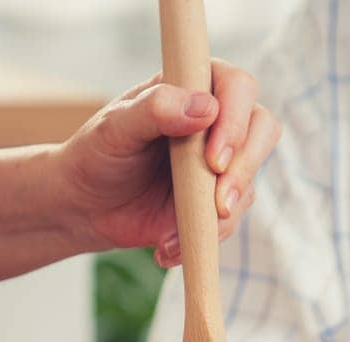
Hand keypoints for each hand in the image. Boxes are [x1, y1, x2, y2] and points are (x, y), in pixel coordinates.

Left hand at [52, 61, 279, 266]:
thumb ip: (156, 109)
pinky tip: (166, 246)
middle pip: (262, 130)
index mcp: (192, 87)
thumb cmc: (97, 155)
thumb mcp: (116, 127)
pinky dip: (202, 238)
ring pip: (250, 181)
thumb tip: (205, 107)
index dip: (235, 121)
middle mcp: (214, 121)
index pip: (238, 88)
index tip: (213, 160)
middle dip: (245, 169)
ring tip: (172, 235)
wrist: (86, 206)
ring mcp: (220, 163)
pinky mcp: (216, 201)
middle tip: (218, 203)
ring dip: (221, 214)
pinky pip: (229, 221)